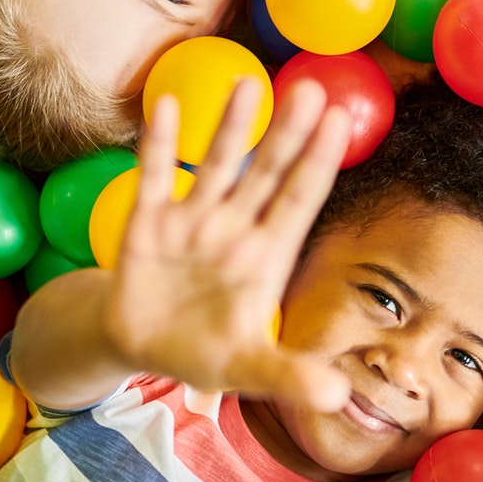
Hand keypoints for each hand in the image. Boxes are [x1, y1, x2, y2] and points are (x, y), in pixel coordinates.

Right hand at [105, 77, 351, 410]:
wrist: (140, 346)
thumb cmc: (206, 351)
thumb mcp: (249, 369)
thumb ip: (289, 376)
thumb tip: (334, 397)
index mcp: (266, 257)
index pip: (299, 201)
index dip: (319, 163)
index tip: (342, 121)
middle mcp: (234, 229)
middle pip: (266, 172)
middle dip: (288, 133)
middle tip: (314, 87)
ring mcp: (191, 221)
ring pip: (216, 165)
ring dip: (231, 127)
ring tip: (249, 84)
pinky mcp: (146, 224)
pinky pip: (153, 177)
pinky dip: (160, 146)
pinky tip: (166, 105)